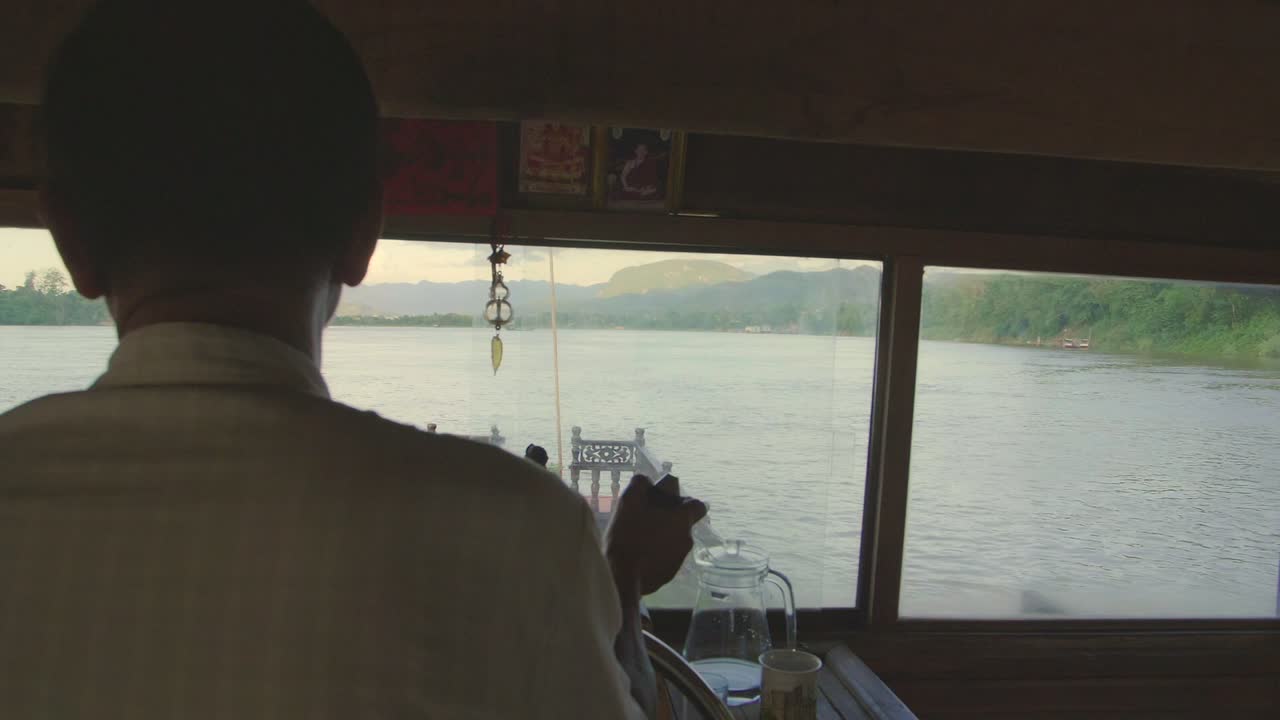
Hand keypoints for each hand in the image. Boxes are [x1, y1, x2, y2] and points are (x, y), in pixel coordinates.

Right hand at [605, 474, 706, 598]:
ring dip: (662, 537)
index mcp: (682, 520)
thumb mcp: (628, 502)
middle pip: (683, 523)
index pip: (698, 505)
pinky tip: (638, 555)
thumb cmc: (627, 535)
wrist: (622, 578)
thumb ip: (640, 484)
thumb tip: (645, 480)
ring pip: (674, 541)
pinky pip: (666, 559)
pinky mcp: (669, 575)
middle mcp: (687, 539)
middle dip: (668, 519)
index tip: (667, 502)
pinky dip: (657, 554)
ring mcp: (679, 560)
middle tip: (646, 518)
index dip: (684, 501)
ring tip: (638, 538)